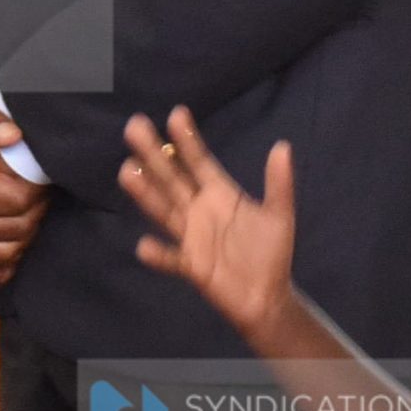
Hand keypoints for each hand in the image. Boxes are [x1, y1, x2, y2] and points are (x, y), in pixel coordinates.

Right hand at [0, 83, 48, 287]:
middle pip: (13, 231)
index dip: (38, 189)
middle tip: (39, 190)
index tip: (40, 173)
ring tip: (26, 208)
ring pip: (1, 256)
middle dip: (35, 211)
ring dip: (22, 235)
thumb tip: (16, 137)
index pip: (15, 201)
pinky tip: (8, 235)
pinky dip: (0, 261)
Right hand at [120, 107, 294, 341]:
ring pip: (164, 210)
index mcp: (220, 193)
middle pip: (172, 178)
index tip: (176, 113)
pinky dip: (159, 254)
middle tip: (134, 125)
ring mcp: (192, 237)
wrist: (268, 297)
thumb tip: (283, 146)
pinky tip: (143, 245)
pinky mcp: (192, 267)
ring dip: (146, 193)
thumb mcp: (279, 215)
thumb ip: (279, 184)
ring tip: (127, 171)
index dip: (188, 139)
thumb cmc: (272, 253)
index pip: (199, 161)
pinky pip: (172, 259)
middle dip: (154, 153)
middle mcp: (199, 210)